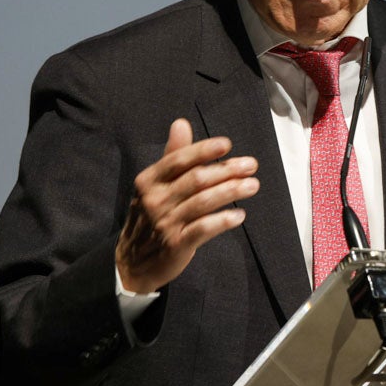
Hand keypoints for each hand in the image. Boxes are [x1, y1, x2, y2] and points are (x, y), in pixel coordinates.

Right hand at [115, 118, 257, 292]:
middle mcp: (155, 200)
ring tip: (252, 185)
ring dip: (231, 191)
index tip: (227, 144)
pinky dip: (222, 221)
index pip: (178, 160)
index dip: (203, 150)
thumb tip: (181, 123)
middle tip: (251, 165)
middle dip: (227, 170)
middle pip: (196, 179)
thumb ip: (172, 156)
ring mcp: (165, 223)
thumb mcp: (154, 185)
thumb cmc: (150, 216)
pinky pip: (203, 229)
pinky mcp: (176, 245)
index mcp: (148, 181)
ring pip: (203, 202)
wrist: (132, 262)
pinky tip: (239, 215)